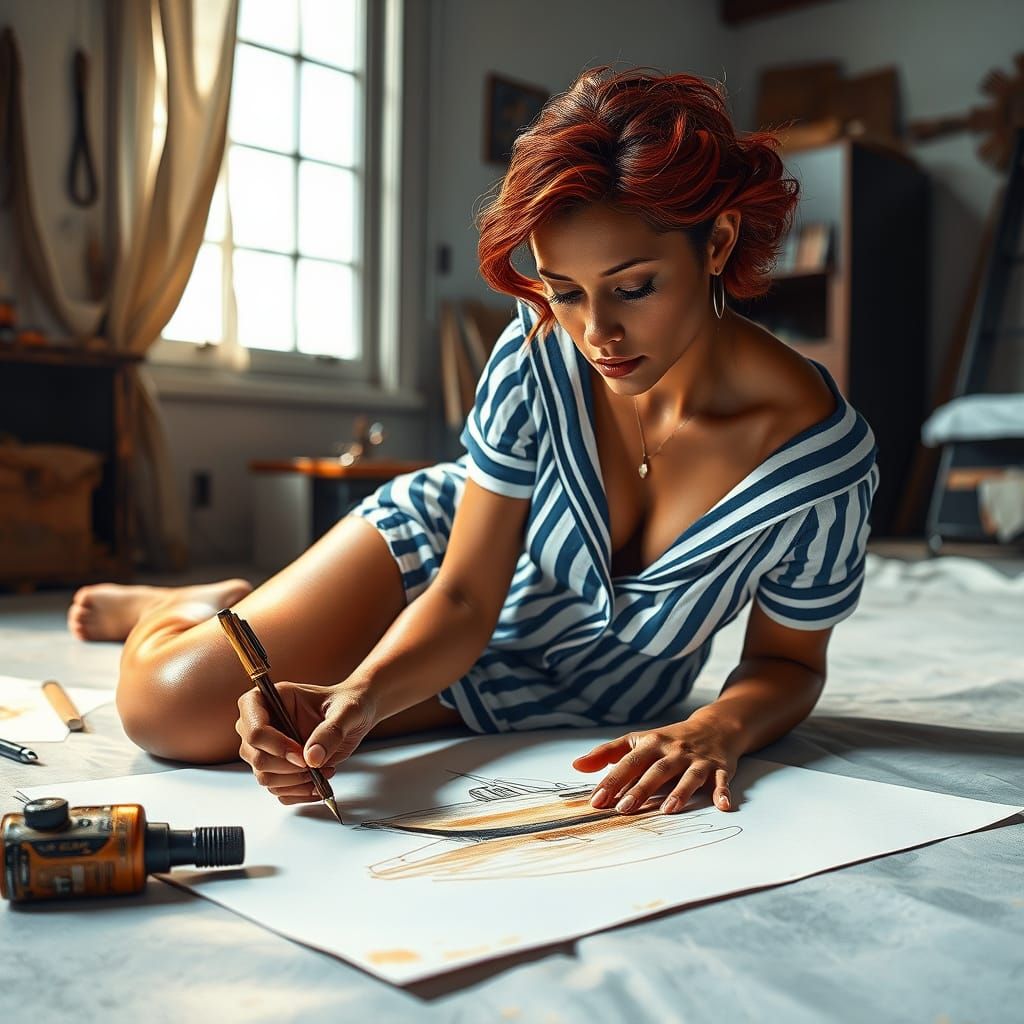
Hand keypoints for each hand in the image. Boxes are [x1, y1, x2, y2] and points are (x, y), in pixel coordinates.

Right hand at [236, 681, 378, 803]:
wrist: (357, 715)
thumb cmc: (348, 704)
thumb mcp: (347, 711)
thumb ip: (330, 731)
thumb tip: (311, 759)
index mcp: (270, 698)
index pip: (254, 728)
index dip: (275, 745)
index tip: (302, 755)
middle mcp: (263, 722)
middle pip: (254, 756)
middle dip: (286, 767)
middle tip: (316, 764)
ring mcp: (268, 747)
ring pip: (264, 776)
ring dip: (295, 781)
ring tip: (323, 769)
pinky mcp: (279, 766)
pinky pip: (278, 789)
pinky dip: (299, 791)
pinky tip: (319, 782)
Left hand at [571, 713, 741, 814]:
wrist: (714, 726)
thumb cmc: (669, 740)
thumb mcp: (637, 741)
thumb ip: (608, 754)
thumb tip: (577, 766)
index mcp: (651, 743)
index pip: (629, 762)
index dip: (612, 780)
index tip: (596, 800)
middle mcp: (674, 751)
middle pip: (656, 770)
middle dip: (640, 789)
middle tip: (624, 809)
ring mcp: (697, 760)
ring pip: (687, 776)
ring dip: (679, 793)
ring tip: (667, 810)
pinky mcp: (720, 768)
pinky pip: (721, 781)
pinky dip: (722, 793)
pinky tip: (723, 806)